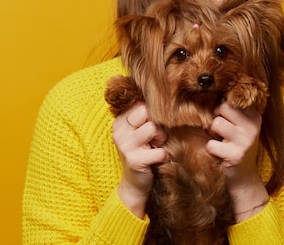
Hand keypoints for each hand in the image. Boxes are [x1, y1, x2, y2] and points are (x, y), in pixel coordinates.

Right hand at [112, 102, 167, 217]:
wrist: (134, 184)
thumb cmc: (142, 152)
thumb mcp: (139, 132)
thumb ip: (145, 116)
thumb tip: (164, 99)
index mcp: (120, 122)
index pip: (141, 104)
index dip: (153, 114)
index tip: (151, 127)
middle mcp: (119, 132)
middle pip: (147, 112)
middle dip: (157, 124)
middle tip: (156, 138)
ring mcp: (126, 146)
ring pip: (153, 128)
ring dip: (161, 138)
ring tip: (156, 147)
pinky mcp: (135, 160)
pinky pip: (160, 151)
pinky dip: (164, 156)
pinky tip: (158, 160)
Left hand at [207, 102, 269, 220]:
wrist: (244, 178)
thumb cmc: (236, 147)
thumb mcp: (239, 127)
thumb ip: (230, 112)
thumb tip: (206, 95)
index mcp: (254, 116)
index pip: (229, 101)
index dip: (221, 111)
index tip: (227, 122)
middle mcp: (252, 126)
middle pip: (222, 108)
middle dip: (216, 120)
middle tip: (221, 133)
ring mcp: (245, 141)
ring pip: (215, 124)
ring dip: (213, 135)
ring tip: (222, 143)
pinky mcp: (235, 155)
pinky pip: (211, 144)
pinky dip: (211, 150)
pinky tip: (220, 154)